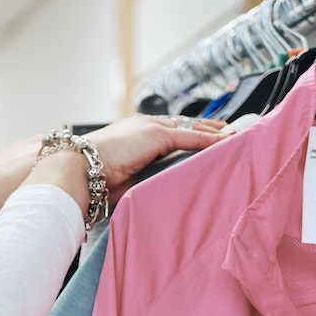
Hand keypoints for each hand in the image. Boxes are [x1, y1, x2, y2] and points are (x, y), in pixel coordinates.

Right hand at [27, 114, 226, 215]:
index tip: (211, 135)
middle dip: (211, 127)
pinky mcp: (156, 135)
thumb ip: (143, 178)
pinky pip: (192, 137)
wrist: (75, 172)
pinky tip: (230, 141)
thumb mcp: (124, 179)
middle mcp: (144, 125)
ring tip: (241, 135)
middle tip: (234, 130)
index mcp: (135, 133)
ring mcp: (150, 128)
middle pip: (187, 123)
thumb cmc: (91, 181)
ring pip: (194, 128)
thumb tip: (157, 191)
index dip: (193, 132)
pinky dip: (212, 140)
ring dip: (218, 132)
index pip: (172, 130)